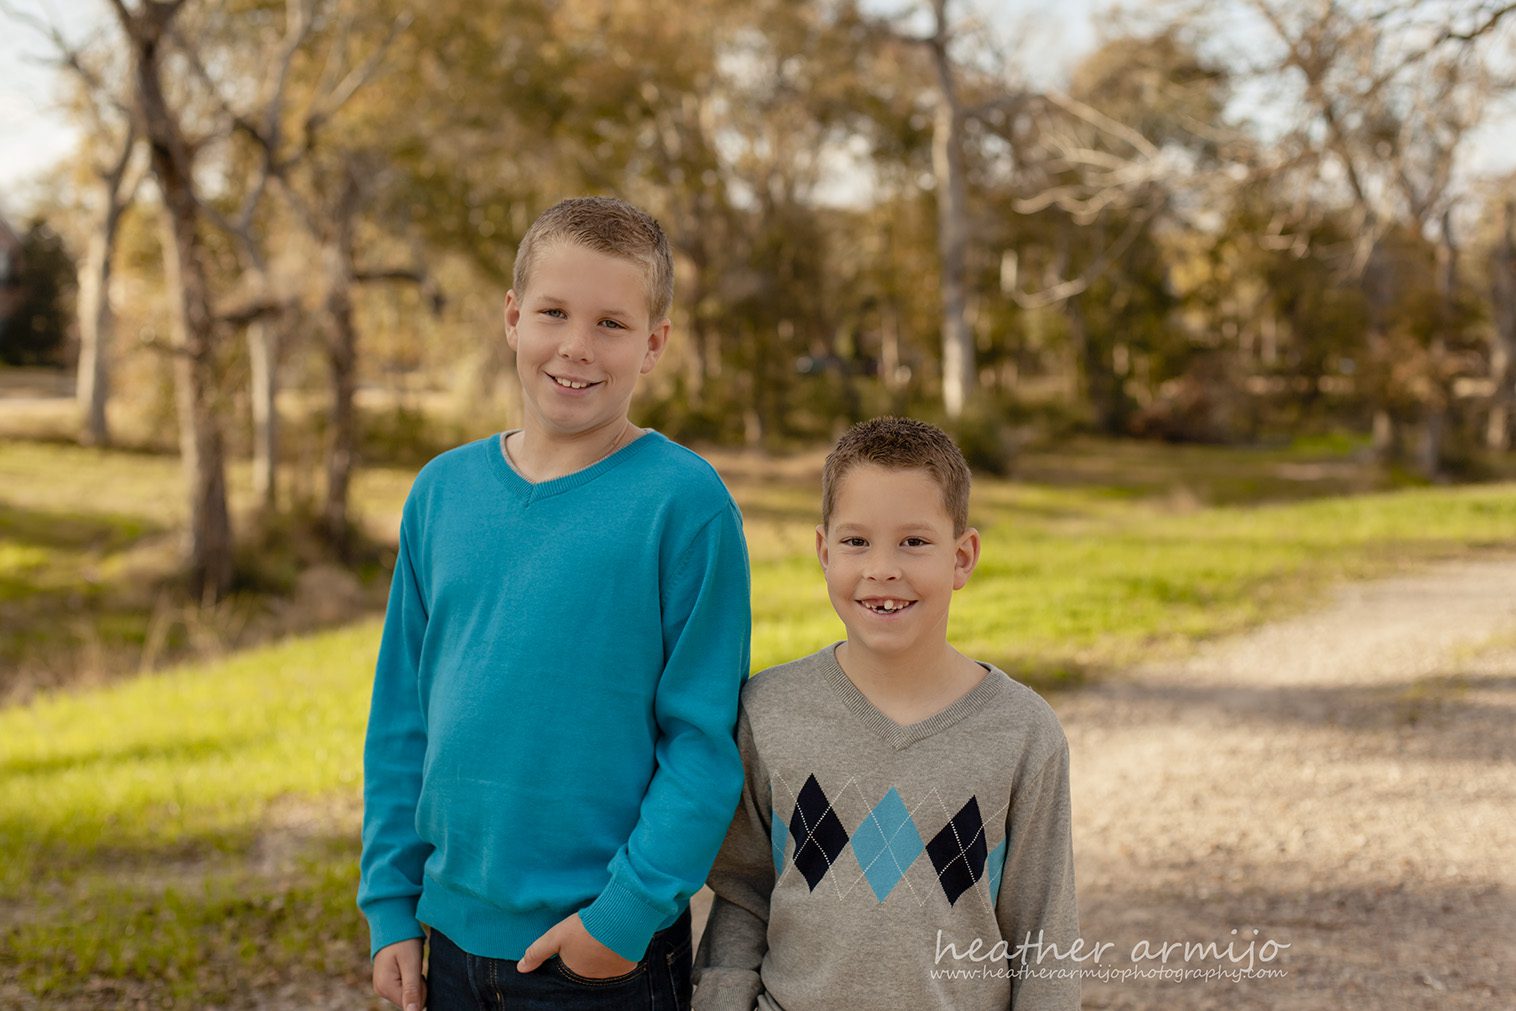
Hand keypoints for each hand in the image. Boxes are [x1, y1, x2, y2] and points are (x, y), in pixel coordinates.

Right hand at [373, 937, 425, 1010]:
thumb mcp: (411, 963)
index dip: (421, 989)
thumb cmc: (403, 940)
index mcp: (385, 987)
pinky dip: (411, 978)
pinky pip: (405, 988)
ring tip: (411, 963)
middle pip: (410, 1000)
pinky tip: (408, 965)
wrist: (392, 922)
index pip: (412, 1004)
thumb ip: (412, 990)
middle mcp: (380, 989)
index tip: (418, 972)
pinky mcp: (387, 981)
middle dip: (419, 985)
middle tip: (415, 965)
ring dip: (415, 981)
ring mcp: (382, 986)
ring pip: (409, 994)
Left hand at [517, 912, 638, 978]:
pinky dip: (616, 955)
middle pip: (585, 967)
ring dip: (600, 955)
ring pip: (602, 966)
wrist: (621, 920)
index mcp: (573, 971)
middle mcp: (591, 977)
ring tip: (600, 937)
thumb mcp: (556, 936)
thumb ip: (537, 952)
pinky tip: (615, 942)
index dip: (567, 956)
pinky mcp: (627, 967)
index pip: (567, 968)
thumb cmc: (586, 928)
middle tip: (587, 939)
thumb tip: (520, 968)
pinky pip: (619, 964)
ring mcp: (610, 974)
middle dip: (584, 956)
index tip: (571, 946)